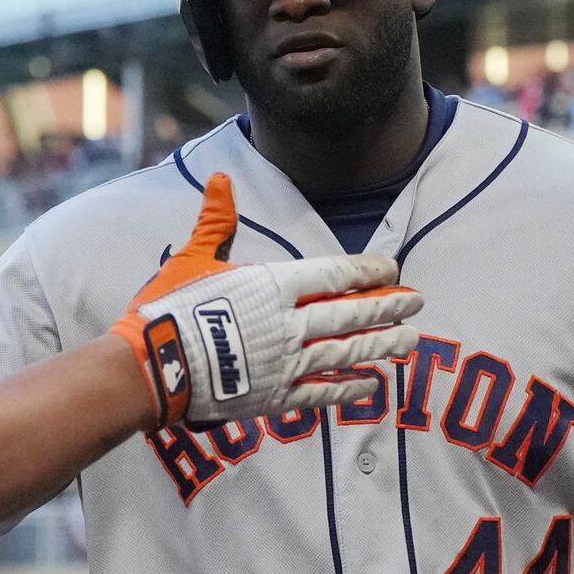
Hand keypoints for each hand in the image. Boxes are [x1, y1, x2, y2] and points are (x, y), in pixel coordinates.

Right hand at [111, 174, 421, 429]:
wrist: (155, 366)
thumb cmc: (170, 308)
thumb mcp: (193, 258)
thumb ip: (217, 221)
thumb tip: (222, 177)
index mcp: (273, 286)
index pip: (333, 276)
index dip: (366, 272)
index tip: (393, 270)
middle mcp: (289, 323)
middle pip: (350, 314)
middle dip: (387, 307)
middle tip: (418, 303)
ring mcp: (286, 362)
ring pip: (345, 352)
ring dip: (380, 345)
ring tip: (408, 341)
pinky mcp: (276, 395)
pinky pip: (321, 392)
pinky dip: (347, 388)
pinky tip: (370, 385)